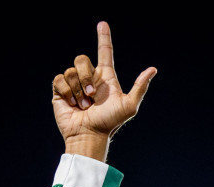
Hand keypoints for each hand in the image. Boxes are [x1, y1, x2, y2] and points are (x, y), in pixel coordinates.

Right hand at [51, 22, 156, 161]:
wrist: (90, 135)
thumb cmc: (109, 123)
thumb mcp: (129, 105)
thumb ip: (140, 87)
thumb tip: (153, 69)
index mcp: (105, 78)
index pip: (104, 52)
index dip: (103, 37)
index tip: (102, 24)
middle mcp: (89, 79)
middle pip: (82, 59)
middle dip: (86, 77)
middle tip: (92, 98)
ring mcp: (74, 85)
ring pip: (71, 71)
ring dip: (78, 90)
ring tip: (83, 106)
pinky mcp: (61, 92)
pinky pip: (60, 79)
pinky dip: (67, 92)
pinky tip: (72, 105)